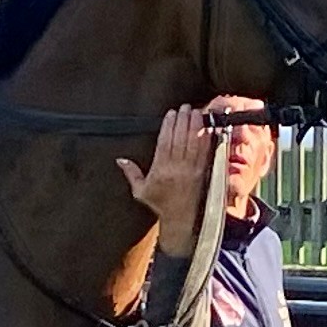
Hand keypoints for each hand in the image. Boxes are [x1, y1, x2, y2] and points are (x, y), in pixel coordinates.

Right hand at [116, 105, 213, 256]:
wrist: (181, 218)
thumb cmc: (160, 204)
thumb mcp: (140, 191)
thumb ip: (131, 173)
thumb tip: (120, 160)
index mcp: (161, 170)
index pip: (165, 142)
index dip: (168, 126)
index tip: (171, 113)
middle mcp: (176, 168)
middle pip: (180, 138)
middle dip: (182, 120)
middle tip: (184, 107)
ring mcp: (191, 170)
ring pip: (194, 143)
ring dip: (195, 126)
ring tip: (195, 112)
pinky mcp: (202, 172)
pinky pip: (204, 151)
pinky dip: (205, 138)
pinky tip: (206, 127)